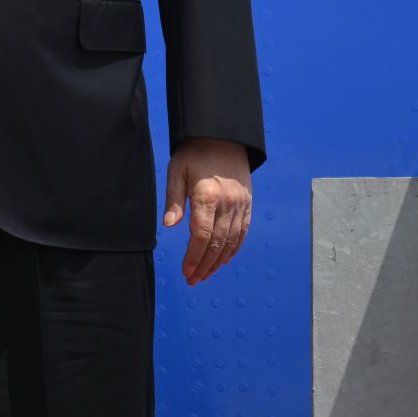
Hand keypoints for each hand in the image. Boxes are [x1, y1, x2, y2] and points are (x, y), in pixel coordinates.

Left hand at [162, 137, 252, 284]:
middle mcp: (227, 203)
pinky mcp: (247, 205)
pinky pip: (242, 233)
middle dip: (204, 266)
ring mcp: (240, 205)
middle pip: (217, 244)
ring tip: (204, 275)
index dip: (194, 257)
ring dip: (218, 263)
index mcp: (207, 195)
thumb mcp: (177, 170)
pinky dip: (233, 250)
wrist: (223, 136)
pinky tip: (222, 261)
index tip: (185, 271)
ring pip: (231, 242)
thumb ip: (174, 199)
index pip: (201, 235)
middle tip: (192, 280)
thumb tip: (169, 226)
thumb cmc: (194, 153)